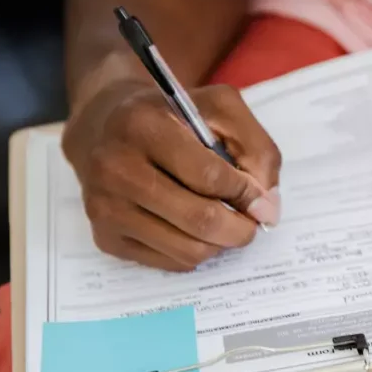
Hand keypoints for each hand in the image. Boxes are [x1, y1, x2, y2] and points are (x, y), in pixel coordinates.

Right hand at [62, 81, 281, 271]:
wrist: (105, 128)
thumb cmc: (172, 118)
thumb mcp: (219, 109)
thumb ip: (256, 148)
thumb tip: (267, 205)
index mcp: (143, 125)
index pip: (209, 176)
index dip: (246, 193)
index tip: (262, 200)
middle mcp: (116, 167)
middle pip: (199, 219)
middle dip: (240, 228)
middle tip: (252, 223)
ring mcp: (106, 207)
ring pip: (188, 250)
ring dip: (220, 243)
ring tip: (225, 223)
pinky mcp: (105, 237)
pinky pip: (170, 262)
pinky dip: (195, 250)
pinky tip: (193, 227)